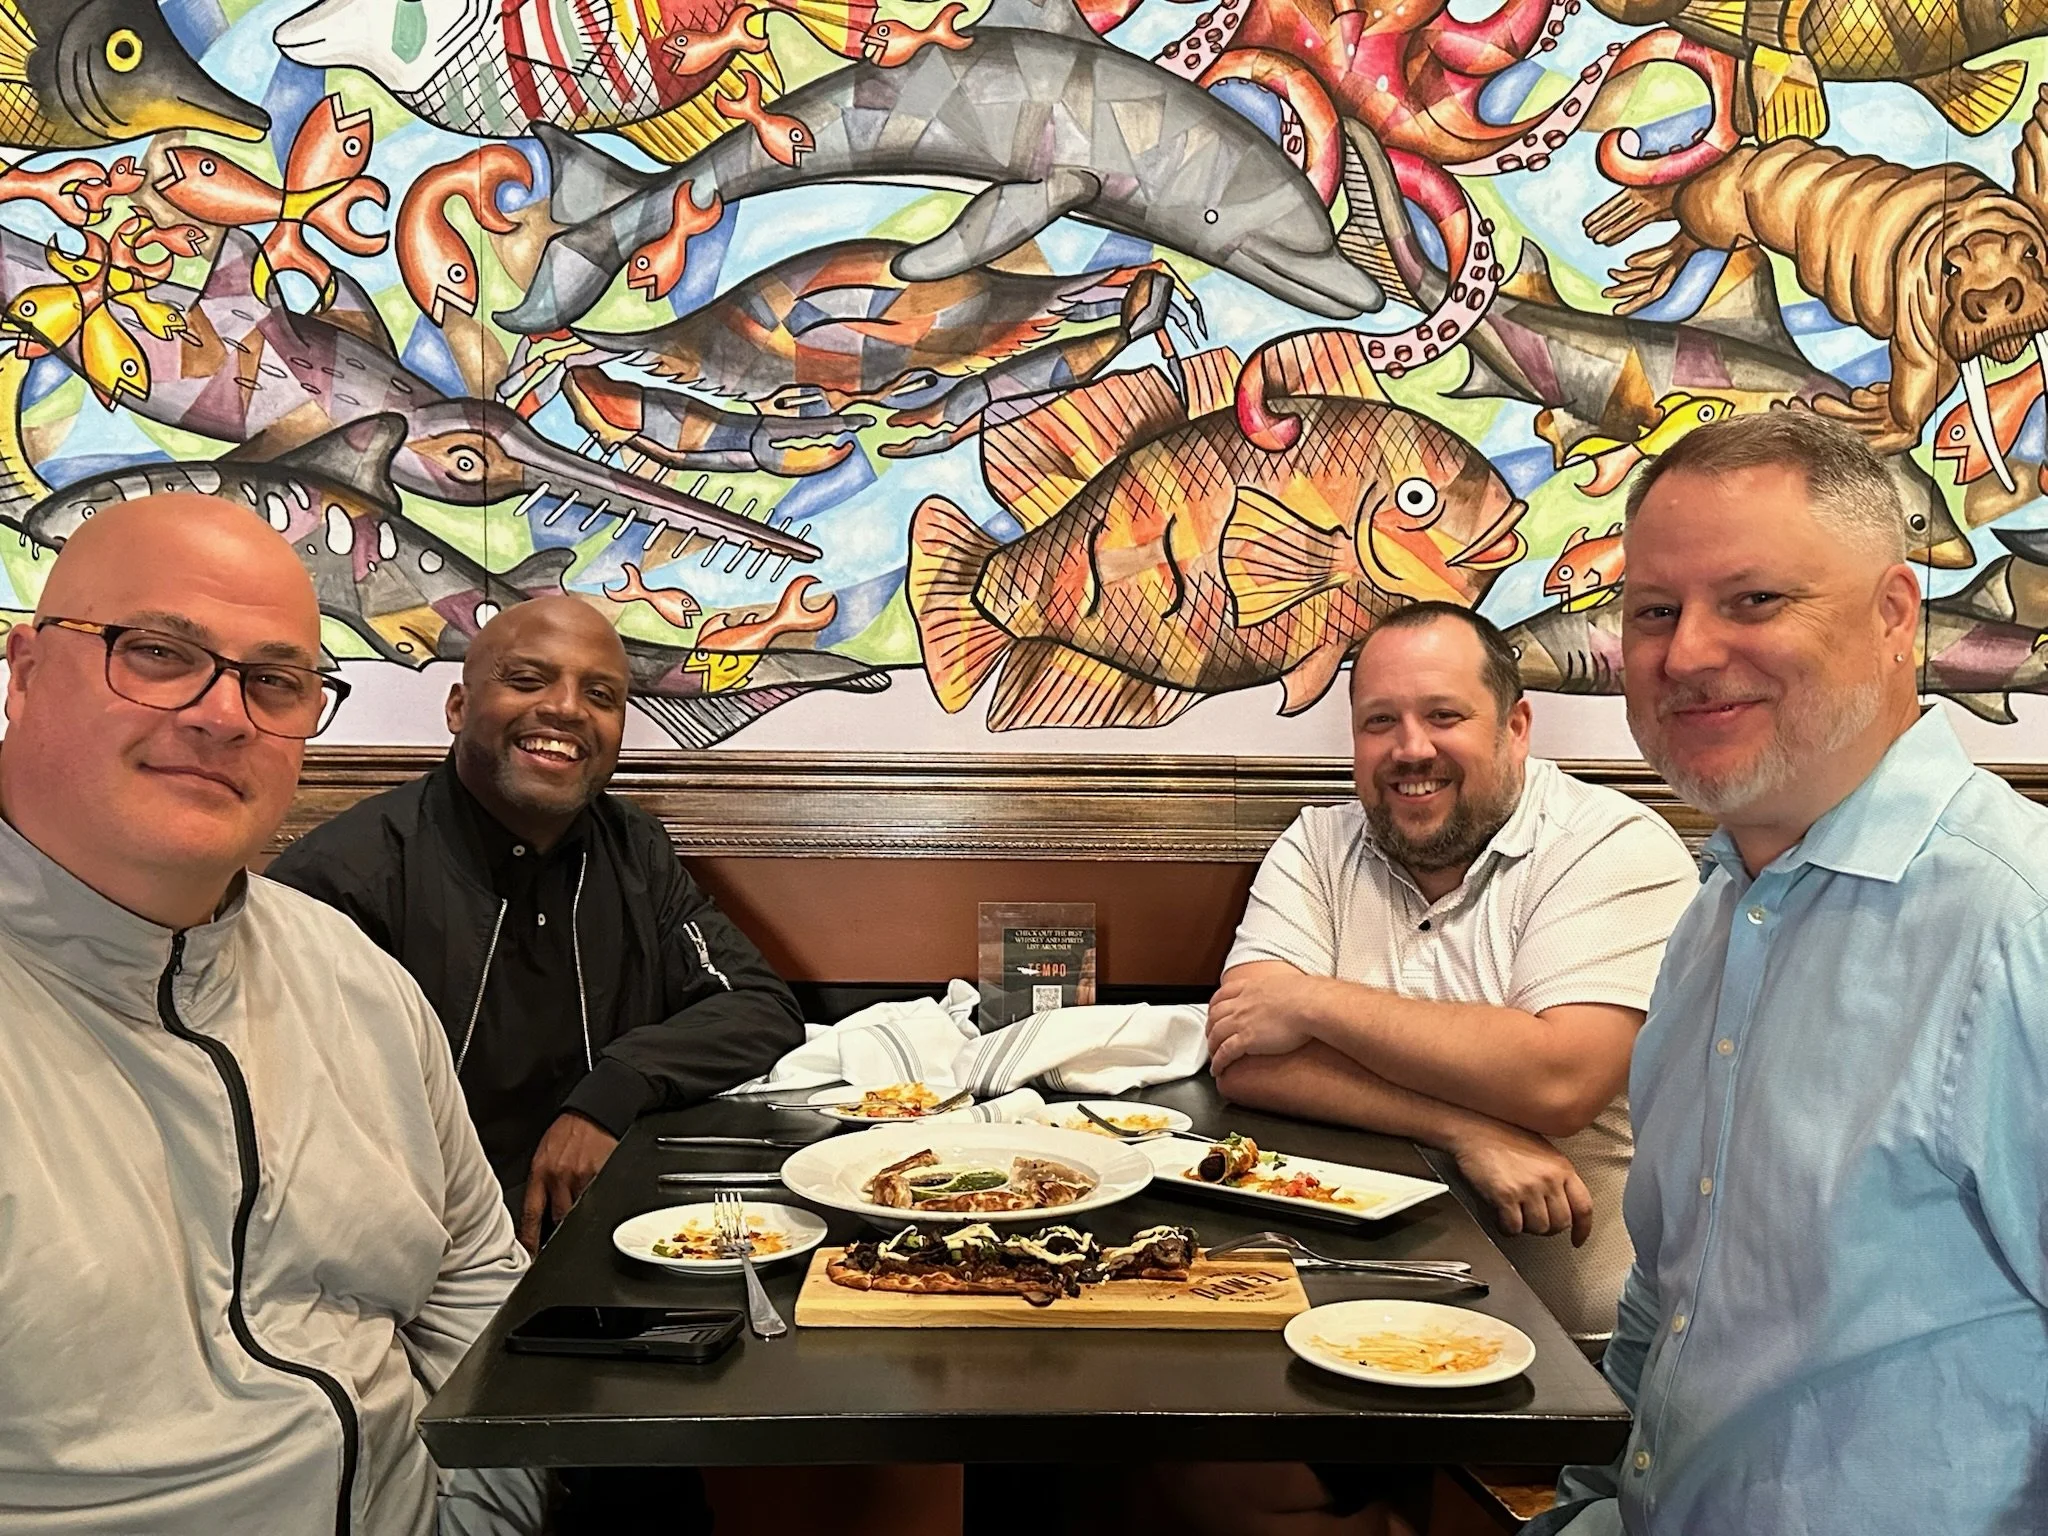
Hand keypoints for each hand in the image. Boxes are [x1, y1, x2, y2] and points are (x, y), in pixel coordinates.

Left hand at [518, 1112, 619, 1252]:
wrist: (591, 1112)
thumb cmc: (566, 1134)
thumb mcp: (543, 1156)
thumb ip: (541, 1183)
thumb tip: (540, 1212)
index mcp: (540, 1173)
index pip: (531, 1215)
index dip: (530, 1241)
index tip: (530, 1257)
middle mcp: (559, 1177)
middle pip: (559, 1219)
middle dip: (559, 1229)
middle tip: (559, 1236)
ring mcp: (581, 1177)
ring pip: (578, 1212)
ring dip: (578, 1215)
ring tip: (580, 1207)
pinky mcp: (600, 1174)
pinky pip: (597, 1198)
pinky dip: (596, 1202)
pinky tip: (596, 1196)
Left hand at [1206, 967, 1319, 1072]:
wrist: (1311, 1004)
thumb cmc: (1308, 995)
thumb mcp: (1288, 985)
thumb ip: (1280, 990)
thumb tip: (1289, 994)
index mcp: (1251, 988)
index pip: (1223, 994)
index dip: (1215, 1006)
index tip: (1214, 1013)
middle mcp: (1242, 1003)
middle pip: (1215, 1016)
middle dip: (1210, 1028)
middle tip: (1211, 1038)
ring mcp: (1241, 1021)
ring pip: (1216, 1035)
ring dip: (1212, 1047)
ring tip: (1213, 1058)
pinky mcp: (1247, 1039)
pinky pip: (1225, 1053)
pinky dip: (1218, 1062)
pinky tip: (1217, 1070)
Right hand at [1450, 1122, 1592, 1246]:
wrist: (1475, 1127)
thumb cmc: (1505, 1136)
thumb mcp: (1543, 1153)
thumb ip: (1556, 1176)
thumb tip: (1561, 1205)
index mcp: (1561, 1168)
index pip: (1583, 1207)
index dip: (1582, 1229)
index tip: (1577, 1239)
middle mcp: (1548, 1179)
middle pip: (1561, 1223)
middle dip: (1548, 1228)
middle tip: (1534, 1222)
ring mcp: (1528, 1188)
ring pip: (1539, 1228)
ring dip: (1526, 1227)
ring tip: (1515, 1216)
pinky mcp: (1505, 1196)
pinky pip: (1514, 1227)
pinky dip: (1507, 1228)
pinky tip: (1501, 1218)